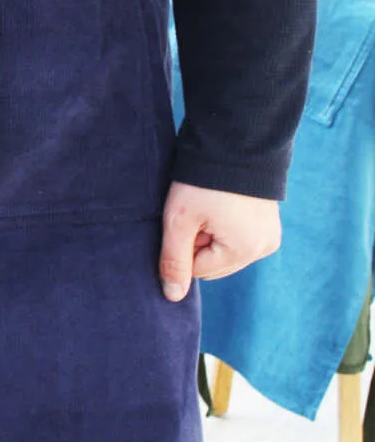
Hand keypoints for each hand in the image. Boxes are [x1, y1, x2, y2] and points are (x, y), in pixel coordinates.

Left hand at [158, 181, 280, 302]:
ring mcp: (270, 235)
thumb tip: (172, 297)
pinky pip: (237, 239)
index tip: (186, 220)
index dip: (184, 246)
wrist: (233, 144)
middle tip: (196, 212)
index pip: (198, 270)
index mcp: (245, 250)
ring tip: (209, 206)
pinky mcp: (268, 224)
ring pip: (224, 252)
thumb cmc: (202, 182)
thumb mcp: (180, 220)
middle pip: (214, 264)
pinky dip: (223, 228)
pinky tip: (220, 205)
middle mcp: (264, 248)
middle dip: (198, 243)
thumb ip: (174, 260)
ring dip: (210, 235)